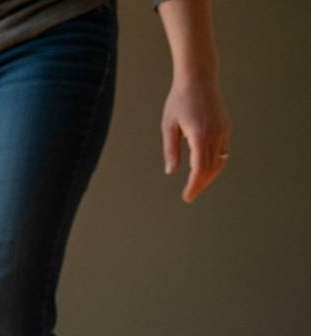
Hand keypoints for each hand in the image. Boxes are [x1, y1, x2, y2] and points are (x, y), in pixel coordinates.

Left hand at [162, 74, 230, 202]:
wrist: (198, 79)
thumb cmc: (179, 100)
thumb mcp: (168, 126)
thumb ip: (171, 150)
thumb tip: (171, 172)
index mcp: (200, 135)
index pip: (200, 168)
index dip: (194, 185)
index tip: (187, 196)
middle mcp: (216, 134)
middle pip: (211, 168)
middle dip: (200, 184)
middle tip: (189, 195)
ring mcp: (224, 131)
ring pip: (220, 161)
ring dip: (208, 176)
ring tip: (196, 186)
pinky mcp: (226, 128)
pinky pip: (222, 151)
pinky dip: (214, 164)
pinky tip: (204, 170)